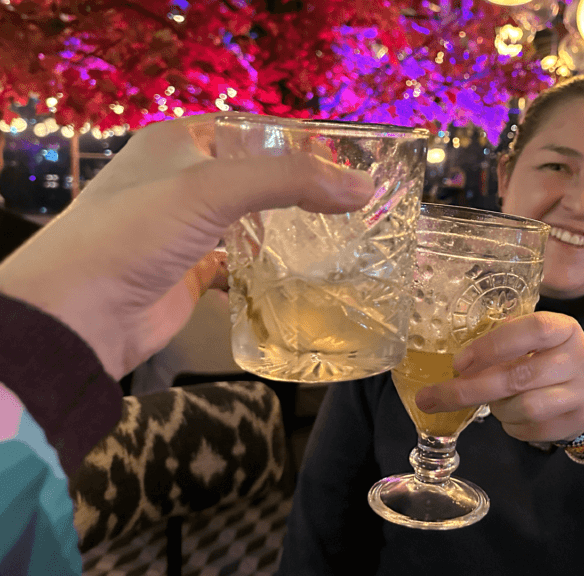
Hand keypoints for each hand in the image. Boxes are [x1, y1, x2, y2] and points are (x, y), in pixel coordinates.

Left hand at [0, 113, 373, 378]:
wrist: (79, 314)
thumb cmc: (137, 232)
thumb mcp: (214, 187)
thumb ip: (292, 181)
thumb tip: (365, 187)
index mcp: (177, 141)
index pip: (253, 130)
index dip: (301, 143)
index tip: (351, 163)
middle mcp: (181, 179)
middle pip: (256, 176)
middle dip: (301, 190)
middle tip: (353, 204)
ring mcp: (185, 228)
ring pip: (250, 220)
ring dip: (288, 230)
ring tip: (340, 237)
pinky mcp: (190, 271)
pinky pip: (239, 263)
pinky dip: (267, 270)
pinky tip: (301, 277)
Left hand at [415, 312, 583, 442]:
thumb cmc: (547, 356)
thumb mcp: (532, 339)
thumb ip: (503, 340)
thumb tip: (456, 358)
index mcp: (565, 329)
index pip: (533, 329)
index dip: (493, 345)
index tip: (458, 362)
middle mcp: (579, 359)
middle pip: (520, 376)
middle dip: (471, 389)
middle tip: (433, 398)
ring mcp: (582, 393)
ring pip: (525, 407)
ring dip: (497, 408)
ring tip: (492, 402)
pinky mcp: (576, 421)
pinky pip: (532, 430)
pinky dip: (510, 425)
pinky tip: (509, 415)